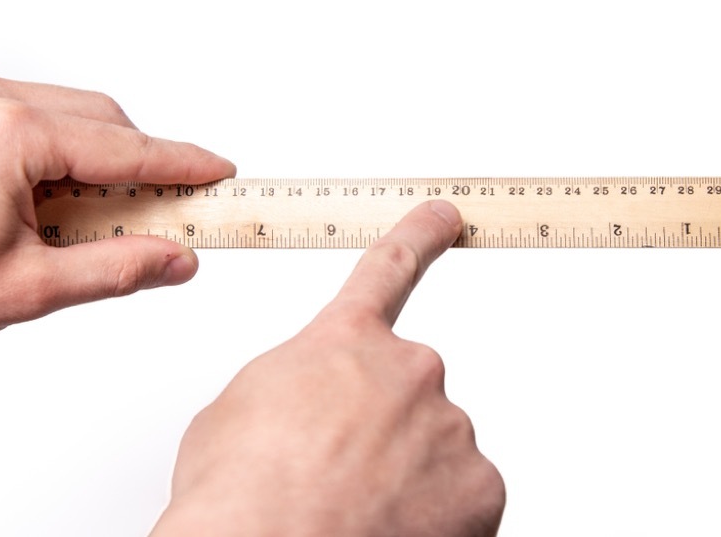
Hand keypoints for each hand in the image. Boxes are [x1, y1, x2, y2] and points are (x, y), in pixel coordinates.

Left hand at [0, 72, 235, 354]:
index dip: (184, 165)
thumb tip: (177, 259)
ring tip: (94, 225)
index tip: (223, 174)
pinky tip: (50, 202)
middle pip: (102, 121)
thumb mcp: (23, 291)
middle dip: (140, 166)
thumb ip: (116, 268)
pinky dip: (54, 153)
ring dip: (95, 162)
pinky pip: (24, 116)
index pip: (127, 148)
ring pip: (65, 115)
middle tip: (166, 218)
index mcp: (10, 134)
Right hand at [151, 201, 505, 536]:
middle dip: (381, 427)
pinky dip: (434, 515)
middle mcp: (410, 371)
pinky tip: (388, 528)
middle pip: (407, 392)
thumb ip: (296, 382)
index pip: (389, 269)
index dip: (421, 236)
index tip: (447, 216)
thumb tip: (309, 403)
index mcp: (346, 342)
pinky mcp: (479, 486)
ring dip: (403, 476)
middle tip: (338, 472)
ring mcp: (449, 427)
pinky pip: (462, 495)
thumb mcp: (240, 407)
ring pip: (433, 448)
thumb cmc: (241, 492)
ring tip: (352, 509)